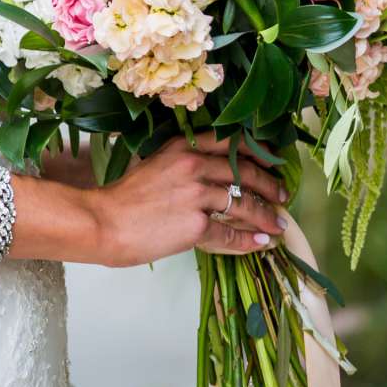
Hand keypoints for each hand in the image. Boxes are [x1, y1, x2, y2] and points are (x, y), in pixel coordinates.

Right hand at [86, 134, 286, 266]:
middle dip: (270, 185)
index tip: (272, 162)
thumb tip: (212, 178)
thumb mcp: (154, 166)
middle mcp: (194, 165)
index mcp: (183, 147)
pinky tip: (261, 243)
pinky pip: (231, 233)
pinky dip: (250, 240)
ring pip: (244, 203)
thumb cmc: (124, 199)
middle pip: (245, 171)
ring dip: (266, 216)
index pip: (232, 143)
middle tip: (283, 195)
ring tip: (279, 224)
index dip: (257, 153)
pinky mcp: (196, 224)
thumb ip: (183, 165)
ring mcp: (196, 195)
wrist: (103, 222)